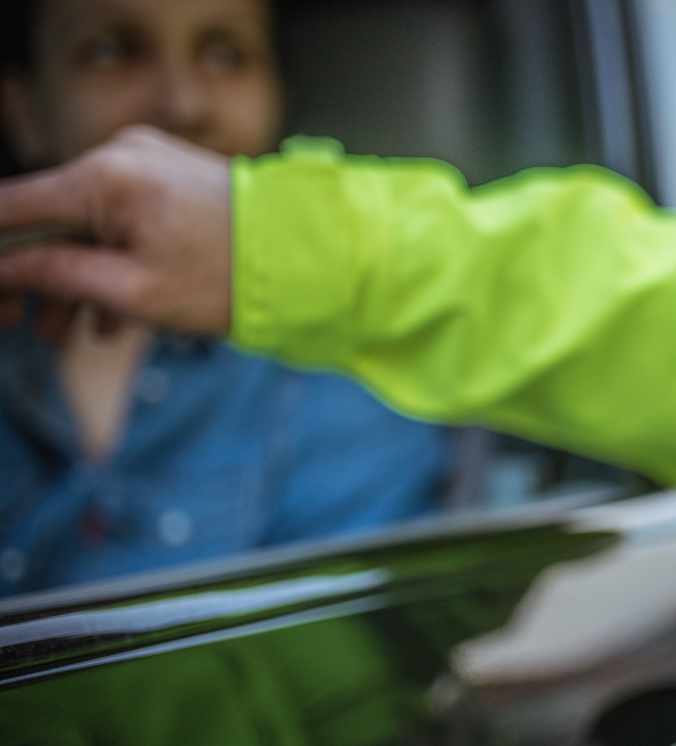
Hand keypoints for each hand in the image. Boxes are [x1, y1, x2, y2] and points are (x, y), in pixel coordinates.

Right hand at [0, 125, 233, 334]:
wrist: (315, 258)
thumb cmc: (231, 277)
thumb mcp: (133, 291)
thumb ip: (56, 277)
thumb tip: (2, 271)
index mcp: (106, 177)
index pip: (11, 207)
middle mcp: (123, 156)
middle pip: (50, 216)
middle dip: (33, 274)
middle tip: (22, 324)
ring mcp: (150, 163)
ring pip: (88, 223)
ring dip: (74, 277)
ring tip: (64, 331)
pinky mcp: (172, 180)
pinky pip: (122, 219)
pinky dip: (112, 261)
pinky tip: (111, 317)